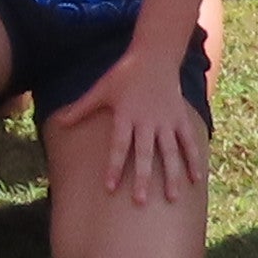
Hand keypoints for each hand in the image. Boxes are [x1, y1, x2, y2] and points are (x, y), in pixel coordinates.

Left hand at [79, 42, 212, 208]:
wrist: (154, 56)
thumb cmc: (124, 74)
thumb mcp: (101, 89)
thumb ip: (82, 108)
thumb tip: (60, 123)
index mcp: (126, 115)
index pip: (119, 145)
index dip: (114, 166)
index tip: (110, 187)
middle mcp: (147, 120)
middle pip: (145, 153)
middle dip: (143, 177)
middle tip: (141, 201)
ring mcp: (166, 121)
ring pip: (170, 151)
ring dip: (172, 175)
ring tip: (172, 198)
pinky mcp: (181, 118)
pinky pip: (189, 142)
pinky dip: (194, 159)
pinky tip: (197, 180)